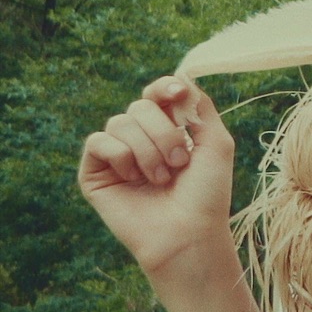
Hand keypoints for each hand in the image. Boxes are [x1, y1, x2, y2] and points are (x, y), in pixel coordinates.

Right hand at [79, 77, 235, 275]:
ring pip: (120, 121)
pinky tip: (134, 179)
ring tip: (161, 178)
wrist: (188, 233)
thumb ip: (200, 107)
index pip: (158, 92)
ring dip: (148, 150)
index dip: (165, 88)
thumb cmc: (207, 193)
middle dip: (164, 132)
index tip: (177, 95)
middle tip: (181, 163)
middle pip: (141, 105)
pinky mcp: (94, 171)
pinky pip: (98, 141)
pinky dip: (121, 156)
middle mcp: (142, 137)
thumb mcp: (216, 143)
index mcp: (170, 128)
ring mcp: (117, 154)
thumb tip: (180, 78)